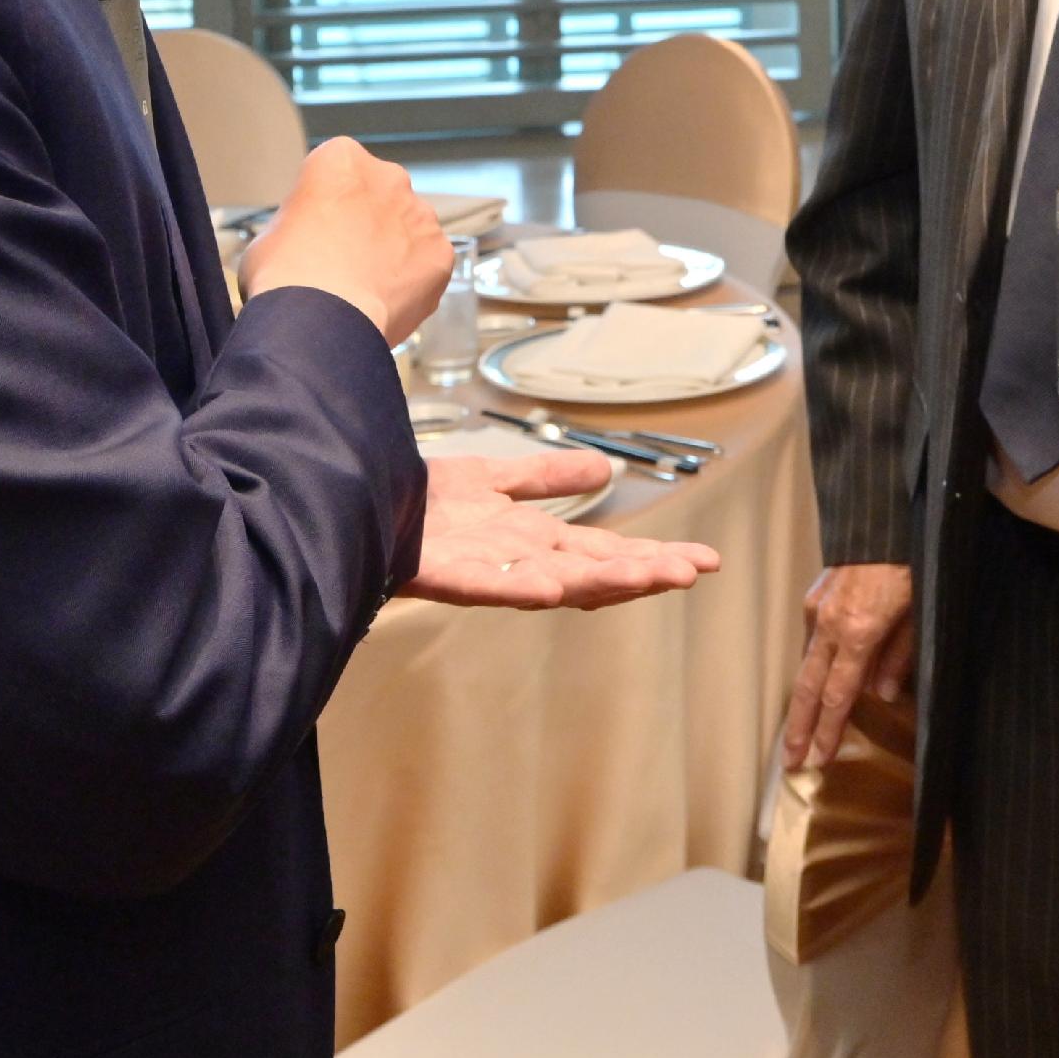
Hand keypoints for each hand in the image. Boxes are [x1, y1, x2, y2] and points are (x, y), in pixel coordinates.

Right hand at [242, 136, 447, 341]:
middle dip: (367, 223)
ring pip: (409, 229)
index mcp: (342, 160)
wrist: (319, 321)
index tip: (319, 229)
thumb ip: (301, 221)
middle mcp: (388, 177)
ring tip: (365, 286)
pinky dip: (413, 280)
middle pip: (380, 196)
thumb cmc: (286, 276)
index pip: (339, 171)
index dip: (328, 204)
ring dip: (393, 250)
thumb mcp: (271, 233)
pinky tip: (386, 300)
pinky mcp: (441, 252)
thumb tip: (308, 239)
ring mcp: (420, 215)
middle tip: (344, 259)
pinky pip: (428, 264)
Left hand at [404, 454, 722, 608]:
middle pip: (591, 568)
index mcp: (531, 541)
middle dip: (643, 570)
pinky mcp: (442, 572)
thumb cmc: (416, 499)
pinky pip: (486, 584)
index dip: (653, 554)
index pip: (605, 551)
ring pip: (553, 580)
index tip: (704, 560)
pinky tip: (555, 585)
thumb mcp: (495, 479)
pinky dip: (521, 586)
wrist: (354, 500)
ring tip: (649, 576)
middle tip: (695, 571)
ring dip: (602, 581)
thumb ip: (548, 478)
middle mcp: (516, 560)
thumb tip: (606, 472)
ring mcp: (482, 569)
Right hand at [780, 561, 913, 770]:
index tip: (817, 759)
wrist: (885, 518)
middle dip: (798, 727)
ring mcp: (818, 608)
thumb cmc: (911, 564)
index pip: (838, 695)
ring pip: (805, 663)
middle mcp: (830, 624)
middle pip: (808, 687)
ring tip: (797, 731)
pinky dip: (810, 667)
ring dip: (802, 700)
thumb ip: (899, 656)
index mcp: (858, 633)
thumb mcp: (919, 612)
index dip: (828, 731)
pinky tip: (814, 682)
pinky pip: (810, 640)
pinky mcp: (815, 595)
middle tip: (789, 761)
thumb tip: (880, 694)